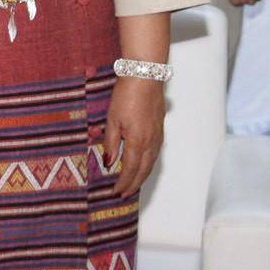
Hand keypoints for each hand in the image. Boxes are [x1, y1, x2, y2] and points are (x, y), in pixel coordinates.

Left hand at [104, 76, 165, 196]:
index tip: (115, 192)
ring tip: (132, 184)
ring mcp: (158, 135)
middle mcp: (150, 142)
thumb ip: (111, 142)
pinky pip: (155, 153)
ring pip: (151, 163)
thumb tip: (109, 162)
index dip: (123, 183)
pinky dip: (148, 164)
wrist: (145, 76)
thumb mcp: (112, 118)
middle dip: (133, 184)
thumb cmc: (127, 94)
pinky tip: (143, 164)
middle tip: (123, 194)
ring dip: (142, 176)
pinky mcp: (160, 128)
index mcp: (137, 141)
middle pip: (143, 170)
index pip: (130, 170)